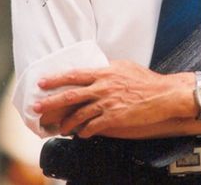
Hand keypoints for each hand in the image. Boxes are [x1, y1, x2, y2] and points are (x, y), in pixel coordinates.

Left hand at [34, 60, 193, 137]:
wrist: (163, 95)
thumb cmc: (146, 80)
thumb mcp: (125, 66)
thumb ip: (109, 69)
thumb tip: (98, 69)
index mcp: (104, 71)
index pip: (74, 74)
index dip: (56, 78)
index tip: (42, 82)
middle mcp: (103, 86)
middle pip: (70, 94)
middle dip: (50, 101)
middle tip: (37, 107)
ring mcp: (107, 103)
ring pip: (79, 114)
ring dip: (67, 122)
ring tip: (60, 127)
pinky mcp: (114, 118)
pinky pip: (93, 127)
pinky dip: (84, 131)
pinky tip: (81, 134)